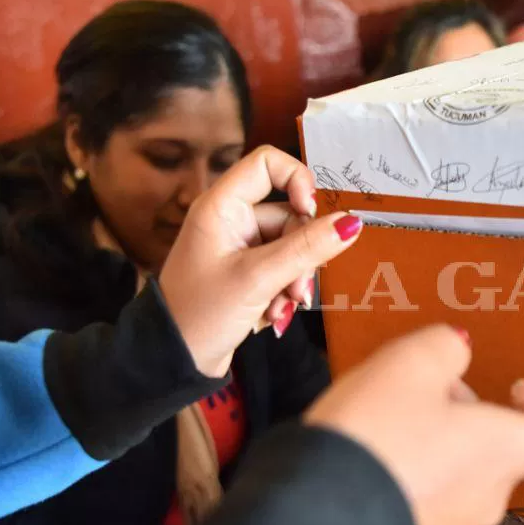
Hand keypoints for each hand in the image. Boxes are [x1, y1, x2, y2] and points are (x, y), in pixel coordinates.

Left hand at [158, 146, 361, 376]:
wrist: (172, 361)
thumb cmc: (201, 314)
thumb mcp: (259, 279)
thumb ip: (307, 248)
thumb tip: (351, 223)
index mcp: (221, 206)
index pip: (267, 163)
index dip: (298, 181)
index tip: (311, 213)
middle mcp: (230, 220)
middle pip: (288, 213)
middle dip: (302, 252)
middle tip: (298, 288)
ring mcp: (238, 246)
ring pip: (290, 245)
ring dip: (296, 277)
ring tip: (284, 306)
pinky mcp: (245, 271)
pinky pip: (282, 268)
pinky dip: (285, 289)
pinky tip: (275, 313)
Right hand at [305, 325, 523, 524]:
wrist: (314, 524)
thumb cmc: (375, 439)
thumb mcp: (408, 363)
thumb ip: (445, 348)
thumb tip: (457, 351)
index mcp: (504, 452)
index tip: (515, 389)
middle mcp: (487, 499)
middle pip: (500, 453)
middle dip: (467, 417)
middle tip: (420, 391)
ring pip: (458, 479)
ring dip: (433, 446)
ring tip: (381, 420)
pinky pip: (420, 506)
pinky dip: (404, 479)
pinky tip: (363, 459)